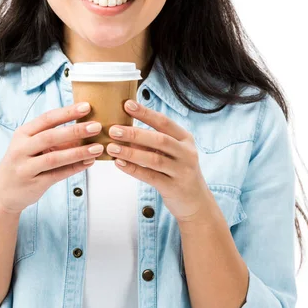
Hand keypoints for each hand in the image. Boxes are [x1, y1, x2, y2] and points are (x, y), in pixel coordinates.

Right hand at [0, 102, 102, 214]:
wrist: (2, 193)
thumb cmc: (21, 164)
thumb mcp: (30, 147)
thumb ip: (53, 139)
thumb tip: (84, 129)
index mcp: (22, 134)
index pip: (46, 119)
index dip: (67, 112)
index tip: (86, 107)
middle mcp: (21, 149)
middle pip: (50, 136)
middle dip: (75, 131)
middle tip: (96, 126)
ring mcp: (25, 167)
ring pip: (55, 158)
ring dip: (78, 152)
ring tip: (98, 148)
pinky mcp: (33, 184)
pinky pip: (58, 174)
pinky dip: (75, 168)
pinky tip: (89, 163)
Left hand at [105, 99, 214, 222]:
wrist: (196, 202)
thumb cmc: (178, 172)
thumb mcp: (171, 154)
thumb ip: (152, 143)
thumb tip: (124, 132)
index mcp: (185, 139)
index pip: (164, 122)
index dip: (146, 113)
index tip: (127, 104)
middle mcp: (186, 153)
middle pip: (159, 140)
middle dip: (135, 134)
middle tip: (113, 130)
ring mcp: (182, 171)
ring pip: (154, 159)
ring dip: (130, 153)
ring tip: (112, 148)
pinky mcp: (173, 188)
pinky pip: (150, 177)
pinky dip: (133, 169)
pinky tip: (119, 164)